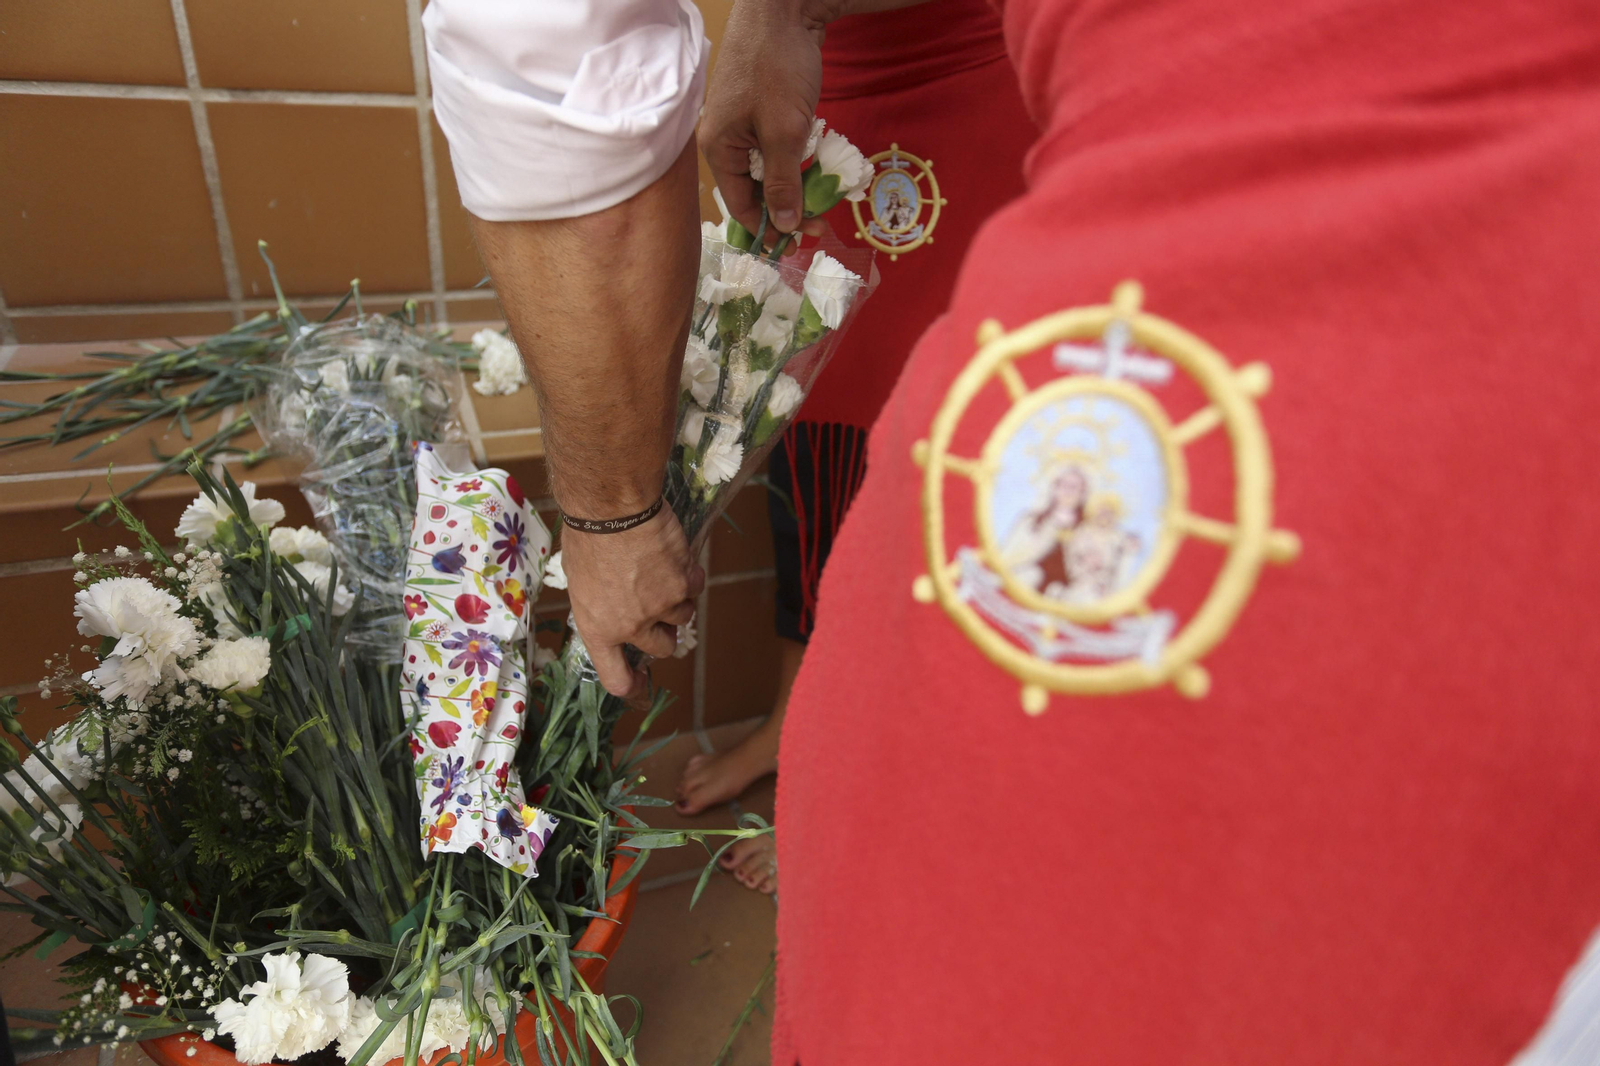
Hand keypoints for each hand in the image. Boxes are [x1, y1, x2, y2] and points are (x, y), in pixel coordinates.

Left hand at [561, 508, 705, 696]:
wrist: (611, 509)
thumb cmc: (586, 537)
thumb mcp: (579, 580)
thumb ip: (600, 604)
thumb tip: (611, 606)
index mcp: (598, 629)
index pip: (617, 679)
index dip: (632, 685)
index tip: (641, 680)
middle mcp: (632, 626)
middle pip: (664, 648)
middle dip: (665, 631)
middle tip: (659, 609)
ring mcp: (661, 607)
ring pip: (683, 616)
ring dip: (677, 599)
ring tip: (663, 571)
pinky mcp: (683, 584)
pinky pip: (695, 587)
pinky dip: (690, 574)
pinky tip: (676, 557)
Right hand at [698, 0, 832, 239]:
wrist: (783, 9)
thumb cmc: (777, 68)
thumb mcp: (784, 132)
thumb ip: (784, 182)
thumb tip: (784, 224)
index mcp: (718, 149)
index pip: (741, 205)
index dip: (771, 228)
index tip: (802, 241)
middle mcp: (726, 140)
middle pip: (756, 190)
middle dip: (787, 207)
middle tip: (821, 222)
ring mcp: (744, 124)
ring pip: (770, 169)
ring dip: (797, 183)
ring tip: (824, 197)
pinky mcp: (763, 110)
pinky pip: (778, 147)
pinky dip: (798, 158)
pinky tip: (818, 165)